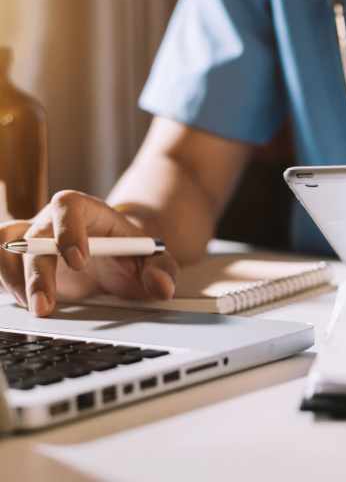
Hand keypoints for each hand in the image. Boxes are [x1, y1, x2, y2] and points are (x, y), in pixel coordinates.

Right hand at [0, 191, 177, 316]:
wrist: (117, 259)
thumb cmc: (133, 254)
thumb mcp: (155, 260)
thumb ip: (163, 270)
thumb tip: (162, 288)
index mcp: (88, 211)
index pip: (68, 206)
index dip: (67, 230)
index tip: (79, 261)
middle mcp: (53, 222)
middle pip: (31, 234)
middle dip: (35, 272)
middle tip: (45, 305)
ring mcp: (32, 241)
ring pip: (4, 246)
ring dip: (12, 278)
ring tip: (35, 307)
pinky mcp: (20, 262)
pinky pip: (0, 265)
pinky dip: (5, 283)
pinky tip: (24, 303)